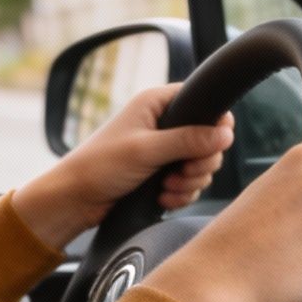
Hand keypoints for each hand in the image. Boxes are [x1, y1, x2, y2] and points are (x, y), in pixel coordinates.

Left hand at [10, 85, 234, 247]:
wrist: (75, 199)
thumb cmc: (99, 166)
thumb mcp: (146, 150)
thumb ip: (187, 140)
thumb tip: (226, 134)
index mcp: (157, 104)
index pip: (204, 102)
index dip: (215, 125)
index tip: (209, 147)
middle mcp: (163, 123)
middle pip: (209, 139)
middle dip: (201, 163)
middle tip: (183, 173)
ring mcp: (164, 150)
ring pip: (201, 165)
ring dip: (189, 183)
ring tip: (167, 189)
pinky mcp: (162, 173)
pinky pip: (189, 183)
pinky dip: (180, 194)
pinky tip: (163, 199)